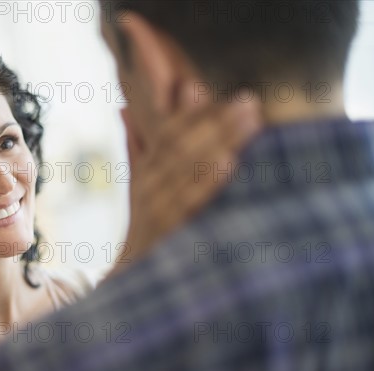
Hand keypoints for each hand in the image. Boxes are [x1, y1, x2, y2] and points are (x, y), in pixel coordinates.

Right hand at [114, 84, 260, 270]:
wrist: (126, 282)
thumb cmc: (144, 230)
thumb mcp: (141, 188)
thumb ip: (137, 147)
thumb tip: (124, 106)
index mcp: (147, 175)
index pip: (166, 137)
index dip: (185, 112)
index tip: (201, 86)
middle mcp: (149, 188)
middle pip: (180, 148)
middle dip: (215, 121)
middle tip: (248, 99)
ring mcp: (156, 211)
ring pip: (186, 169)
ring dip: (219, 141)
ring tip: (249, 119)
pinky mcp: (166, 233)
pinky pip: (187, 204)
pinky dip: (206, 182)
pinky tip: (228, 162)